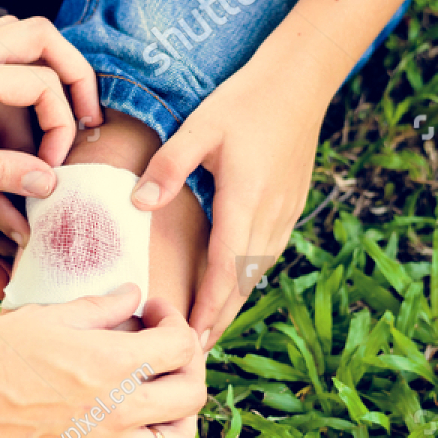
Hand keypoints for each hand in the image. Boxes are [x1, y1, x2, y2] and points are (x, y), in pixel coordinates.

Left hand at [0, 16, 101, 193]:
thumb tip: (47, 182)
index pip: (41, 84)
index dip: (61, 124)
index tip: (52, 166)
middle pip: (42, 35)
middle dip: (74, 71)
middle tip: (86, 115)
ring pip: (19, 31)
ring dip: (49, 62)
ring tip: (59, 107)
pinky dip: (20, 60)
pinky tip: (18, 98)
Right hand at [0, 285, 206, 437]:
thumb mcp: (43, 318)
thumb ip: (98, 308)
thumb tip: (132, 294)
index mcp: (111, 361)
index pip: (182, 344)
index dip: (175, 322)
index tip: (154, 315)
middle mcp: (118, 409)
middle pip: (192, 395)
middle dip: (188, 368)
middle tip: (166, 359)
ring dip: (178, 423)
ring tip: (160, 409)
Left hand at [129, 55, 329, 347]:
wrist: (300, 81)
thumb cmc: (245, 100)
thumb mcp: (199, 128)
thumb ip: (167, 168)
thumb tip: (137, 204)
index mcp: (245, 202)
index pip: (224, 270)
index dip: (208, 308)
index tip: (190, 340)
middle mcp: (270, 216)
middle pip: (242, 283)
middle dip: (218, 320)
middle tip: (193, 355)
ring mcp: (284, 214)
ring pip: (256, 273)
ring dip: (232, 303)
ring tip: (207, 332)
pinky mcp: (289, 208)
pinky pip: (266, 256)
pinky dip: (246, 280)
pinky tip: (230, 289)